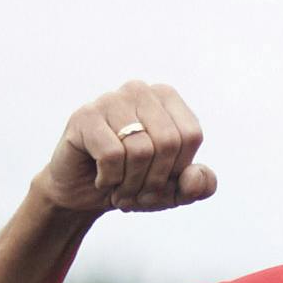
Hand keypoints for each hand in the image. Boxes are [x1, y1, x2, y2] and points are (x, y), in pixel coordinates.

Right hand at [38, 80, 217, 218]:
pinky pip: (112, 155)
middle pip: (167, 142)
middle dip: (155, 180)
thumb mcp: (174, 191)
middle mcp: (139, 90)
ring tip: (121, 189)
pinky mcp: (84, 117)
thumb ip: (200, 186)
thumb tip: (196, 175)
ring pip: (140, 150)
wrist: (83, 192)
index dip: (178, 169)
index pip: (191, 135)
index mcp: (167, 98)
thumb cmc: (133, 182)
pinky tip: (102, 179)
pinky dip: (110, 179)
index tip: (160, 182)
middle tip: (138, 193)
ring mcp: (110, 100)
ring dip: (132, 184)